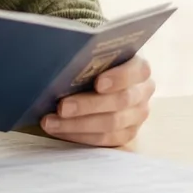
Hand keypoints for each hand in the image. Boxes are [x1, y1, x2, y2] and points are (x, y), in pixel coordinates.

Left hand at [40, 56, 154, 146]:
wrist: (97, 81)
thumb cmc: (91, 63)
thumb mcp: (91, 55)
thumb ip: (84, 55)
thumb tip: (60, 52)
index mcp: (138, 68)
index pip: (137, 71)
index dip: (119, 78)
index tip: (98, 83)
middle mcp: (142, 92)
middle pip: (121, 101)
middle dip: (89, 105)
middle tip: (62, 107)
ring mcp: (136, 115)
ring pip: (112, 124)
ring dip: (78, 124)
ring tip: (51, 122)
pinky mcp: (126, 133)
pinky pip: (105, 140)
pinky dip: (79, 136)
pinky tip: (59, 130)